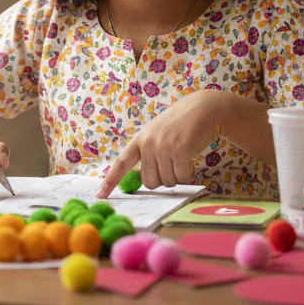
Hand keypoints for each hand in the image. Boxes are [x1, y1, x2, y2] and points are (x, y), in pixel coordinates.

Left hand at [96, 89, 228, 196]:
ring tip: (183, 155)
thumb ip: (148, 153)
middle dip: (162, 179)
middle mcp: (148, 143)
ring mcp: (163, 147)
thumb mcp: (157, 134)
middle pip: (149, 182)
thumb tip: (145, 181)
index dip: (110, 180)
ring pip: (167, 182)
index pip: (121, 163)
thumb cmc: (181, 124)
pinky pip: (182, 177)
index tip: (100, 195)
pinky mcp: (180, 151)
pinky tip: (191, 156)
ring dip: (177, 175)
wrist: (203, 109)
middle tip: (172, 163)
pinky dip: (189, 172)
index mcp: (139, 139)